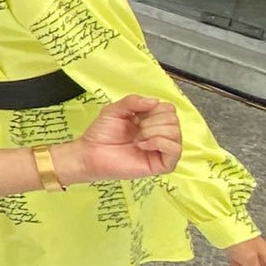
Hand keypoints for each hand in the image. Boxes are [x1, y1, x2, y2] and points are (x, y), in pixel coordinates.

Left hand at [60, 95, 182, 181]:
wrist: (90, 153)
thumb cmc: (101, 134)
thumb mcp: (114, 110)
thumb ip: (133, 101)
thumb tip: (155, 101)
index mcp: (153, 121)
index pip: (169, 108)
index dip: (152, 109)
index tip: (134, 118)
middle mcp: (161, 135)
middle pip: (173, 119)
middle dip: (151, 121)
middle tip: (135, 129)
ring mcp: (163, 151)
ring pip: (175, 133)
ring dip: (152, 131)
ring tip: (136, 139)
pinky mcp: (163, 165)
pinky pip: (175, 150)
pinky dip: (158, 142)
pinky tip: (142, 145)